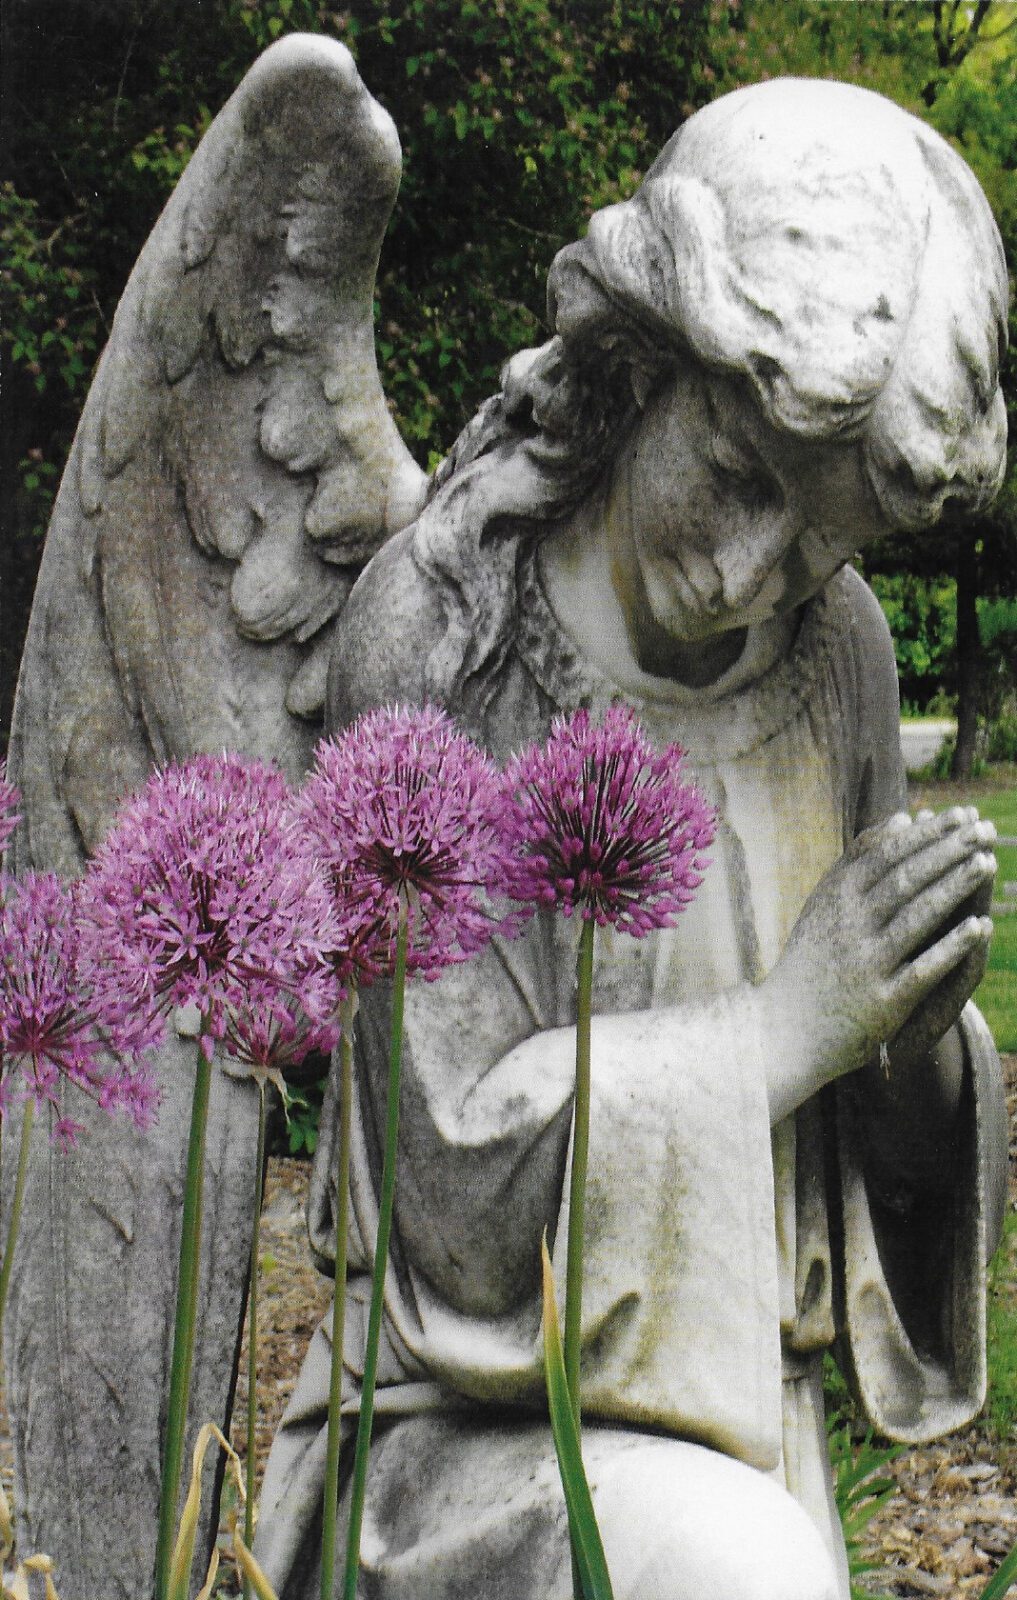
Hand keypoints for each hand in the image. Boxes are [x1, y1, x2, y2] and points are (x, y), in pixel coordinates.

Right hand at [761, 808, 994, 1118]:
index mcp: (836, 899)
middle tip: (983, 830)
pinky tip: (980, 928)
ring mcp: (865, 964)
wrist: (787, 1027)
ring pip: (916, 918)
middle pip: (905, 881)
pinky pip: (923, 970)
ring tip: (988, 863)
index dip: (927, 834)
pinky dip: (951, 947)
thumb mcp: (826, 900)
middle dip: (947, 853)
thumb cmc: (813, 958)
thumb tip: (904, 816)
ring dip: (954, 889)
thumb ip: (860, 858)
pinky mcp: (882, 1002)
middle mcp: (848, 927)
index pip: (887, 856)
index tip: (961, 815)